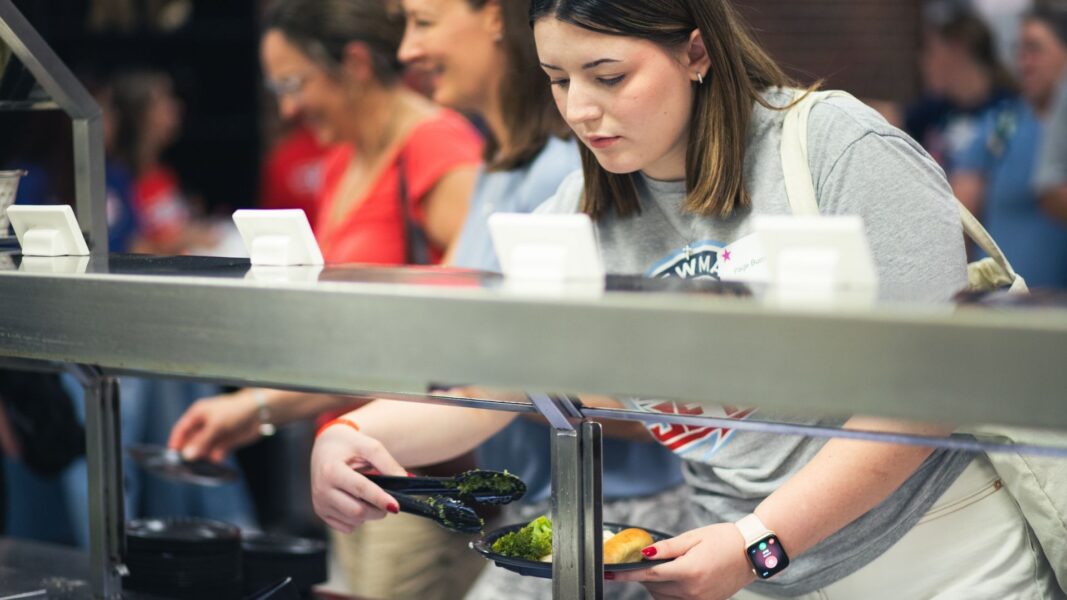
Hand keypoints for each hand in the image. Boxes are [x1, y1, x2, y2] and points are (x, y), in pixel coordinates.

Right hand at [167, 389, 261, 461]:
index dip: (176, 442)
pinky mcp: (225, 443)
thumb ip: (201, 441)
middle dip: (189, 453)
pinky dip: (214, 459)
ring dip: (201, 458)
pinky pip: (216, 454)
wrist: (260, 412)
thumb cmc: (236, 410)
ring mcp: (215, 435)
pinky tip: (215, 462)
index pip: (181, 430)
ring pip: (203, 450)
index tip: (172, 456)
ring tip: (199, 467)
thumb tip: (187, 455)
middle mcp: (204, 425)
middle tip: (185, 466)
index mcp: (198, 415)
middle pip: (191, 442)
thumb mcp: (215, 425)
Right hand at [310, 423, 406, 532]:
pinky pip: (346, 527)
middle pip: (356, 511)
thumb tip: (405, 480)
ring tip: (371, 497)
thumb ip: (387, 462)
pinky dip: (358, 520)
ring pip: (353, 521)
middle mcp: (321, 489)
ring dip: (369, 514)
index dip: (380, 498)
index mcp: (331, 470)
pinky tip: (358, 503)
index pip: (359, 489)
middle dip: (378, 510)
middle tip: (388, 501)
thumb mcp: (369, 446)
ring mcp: (319, 503)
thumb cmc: (348, 445)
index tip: (396, 506)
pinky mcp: (321, 512)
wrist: (325, 447)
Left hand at [611, 523, 755, 599]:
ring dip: (656, 586)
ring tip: (662, 569)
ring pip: (663, 599)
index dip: (627, 574)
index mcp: (689, 571)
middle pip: (654, 588)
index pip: (649, 575)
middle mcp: (693, 591)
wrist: (753, 552)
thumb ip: (667, 548)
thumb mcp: (693, 537)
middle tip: (646, 560)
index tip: (611, 573)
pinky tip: (673, 580)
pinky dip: (668, 594)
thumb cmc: (725, 540)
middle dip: (645, 576)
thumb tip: (645, 553)